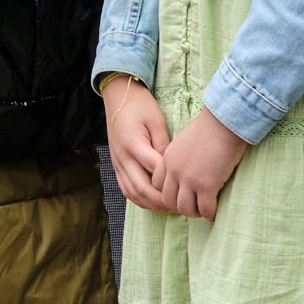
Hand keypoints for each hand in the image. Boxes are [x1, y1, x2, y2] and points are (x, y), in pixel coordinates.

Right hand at [102, 76, 173, 209]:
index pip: (154, 171)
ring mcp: (117, 163)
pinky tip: (153, 201)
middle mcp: (122, 157)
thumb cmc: (140, 105)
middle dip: (162, 201)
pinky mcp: (116, 165)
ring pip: (132, 193)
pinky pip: (126, 189)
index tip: (188, 190)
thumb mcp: (157, 121)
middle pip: (142, 188)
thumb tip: (173, 168)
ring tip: (169, 208)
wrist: (118, 96)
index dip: (171, 184)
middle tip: (181, 206)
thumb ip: (163, 145)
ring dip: (151, 204)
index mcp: (134, 144)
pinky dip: (140, 199)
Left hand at [155, 108, 250, 218]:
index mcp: (167, 158)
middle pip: (167, 200)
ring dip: (194, 212)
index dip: (168, 192)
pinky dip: (210, 214)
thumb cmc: (210, 128)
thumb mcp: (184, 141)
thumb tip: (186, 170)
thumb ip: (180, 157)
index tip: (180, 194)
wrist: (225, 121)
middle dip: (179, 206)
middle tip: (193, 205)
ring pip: (184, 208)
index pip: (157, 184)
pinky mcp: (207, 185)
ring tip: (203, 210)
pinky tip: (215, 212)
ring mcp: (189, 179)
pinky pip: (205, 209)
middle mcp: (174, 170)